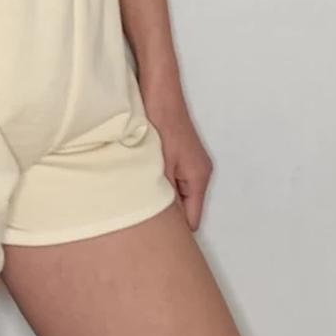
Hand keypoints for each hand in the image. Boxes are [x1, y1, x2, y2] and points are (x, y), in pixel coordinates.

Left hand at [143, 84, 212, 230]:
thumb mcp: (159, 165)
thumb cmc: (159, 123)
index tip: (156, 244)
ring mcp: (189, 165)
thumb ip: (161, 195)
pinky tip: (140, 186)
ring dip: (159, 200)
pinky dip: (157, 186)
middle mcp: (198, 174)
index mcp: (198, 178)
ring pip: (175, 196)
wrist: (159, 91)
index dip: (175, 234)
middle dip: (166, 219)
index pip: (192, 221)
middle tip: (140, 227)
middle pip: (185, 210)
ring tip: (137, 206)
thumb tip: (162, 224)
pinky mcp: (178, 156)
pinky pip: (170, 182)